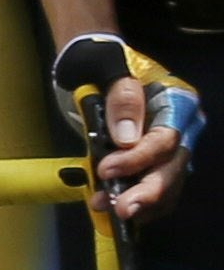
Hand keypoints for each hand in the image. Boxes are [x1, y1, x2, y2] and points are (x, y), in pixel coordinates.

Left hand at [96, 73, 192, 219]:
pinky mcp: (152, 161)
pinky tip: (111, 206)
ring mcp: (168, 147)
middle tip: (121, 209)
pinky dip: (135, 200)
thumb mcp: (103, 66)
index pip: (166, 140)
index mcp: (176, 102)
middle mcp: (181, 127)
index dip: (139, 159)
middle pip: (172, 167)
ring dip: (139, 202)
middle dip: (147, 192)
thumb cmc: (97, 60)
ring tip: (108, 208)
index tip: (107, 169)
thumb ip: (120, 98)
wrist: (89, 65)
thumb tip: (127, 138)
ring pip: (166, 183)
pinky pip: (153, 188)